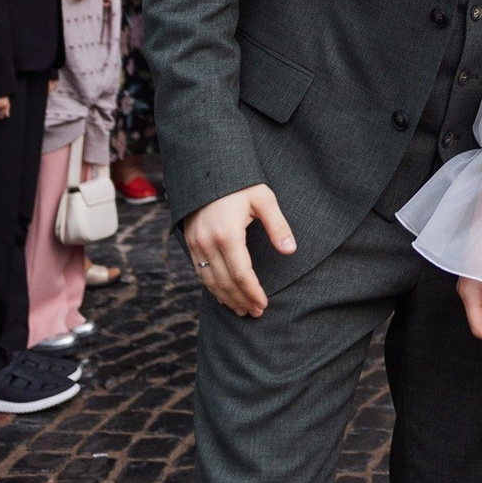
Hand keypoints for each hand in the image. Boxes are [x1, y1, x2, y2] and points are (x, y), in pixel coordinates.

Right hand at [183, 183, 297, 318]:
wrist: (206, 169)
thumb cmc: (239, 183)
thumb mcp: (263, 198)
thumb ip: (277, 225)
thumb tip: (290, 250)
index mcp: (228, 234)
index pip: (241, 274)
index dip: (252, 292)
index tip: (264, 304)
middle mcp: (208, 242)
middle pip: (225, 282)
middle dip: (241, 300)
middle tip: (256, 313)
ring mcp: (196, 244)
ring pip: (210, 281)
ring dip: (226, 298)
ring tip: (243, 311)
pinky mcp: (191, 243)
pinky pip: (200, 273)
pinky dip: (212, 288)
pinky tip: (224, 295)